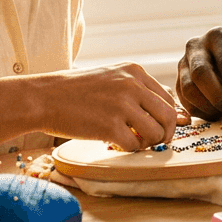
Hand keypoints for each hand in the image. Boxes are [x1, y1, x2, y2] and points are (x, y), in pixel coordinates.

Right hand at [37, 63, 186, 150]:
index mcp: (134, 72)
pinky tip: (115, 143)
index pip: (169, 99)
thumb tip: (178, 114)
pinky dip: (128, 149)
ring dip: (147, 143)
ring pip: (156, 133)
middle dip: (165, 134)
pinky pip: (134, 145)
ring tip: (131, 141)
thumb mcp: (112, 78)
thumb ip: (140, 92)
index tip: (162, 129)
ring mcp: (121, 105)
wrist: (43, 97)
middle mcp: (132, 85)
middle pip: (169, 117)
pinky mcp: (109, 126)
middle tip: (152, 141)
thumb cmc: (76, 91)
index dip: (169, 119)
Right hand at [177, 27, 221, 120]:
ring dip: (209, 108)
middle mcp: (196, 46)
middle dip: (218, 99)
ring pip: (188, 89)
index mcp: (220, 37)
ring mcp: (183, 63)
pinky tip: (217, 114)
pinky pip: (184, 101)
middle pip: (200, 73)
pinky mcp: (178, 81)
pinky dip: (201, 113)